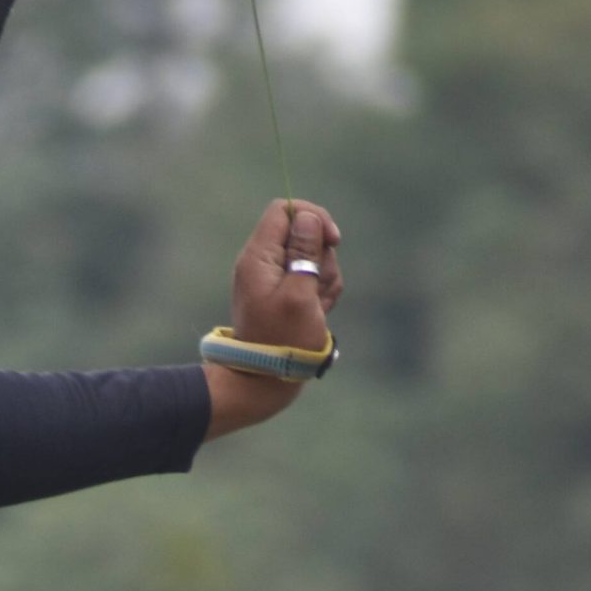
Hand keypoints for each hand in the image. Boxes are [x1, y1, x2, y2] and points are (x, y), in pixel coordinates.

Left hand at [229, 196, 342, 351]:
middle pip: (305, 234)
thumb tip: (308, 217)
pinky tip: (318, 313)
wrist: (265, 380)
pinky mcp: (288, 293)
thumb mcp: (299, 293)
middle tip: (318, 287)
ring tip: (316, 306)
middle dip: (323, 256)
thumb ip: (304, 252)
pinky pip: (315, 279)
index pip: (284, 210)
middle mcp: (263, 263)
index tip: (332, 239)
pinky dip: (322, 293)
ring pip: (315, 258)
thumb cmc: (282, 340)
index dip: (312, 216)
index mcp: (258, 257)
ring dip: (326, 279)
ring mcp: (276, 278)